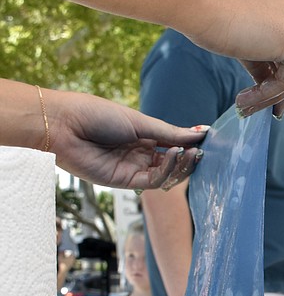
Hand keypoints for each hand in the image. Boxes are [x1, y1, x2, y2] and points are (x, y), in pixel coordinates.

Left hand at [50, 89, 206, 189]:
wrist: (63, 125)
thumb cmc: (96, 114)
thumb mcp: (139, 121)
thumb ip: (170, 132)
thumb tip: (201, 132)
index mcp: (143, 136)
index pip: (173, 144)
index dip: (190, 144)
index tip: (207, 140)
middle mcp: (139, 154)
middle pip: (172, 162)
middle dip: (189, 158)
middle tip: (201, 151)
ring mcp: (132, 168)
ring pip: (166, 174)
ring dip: (180, 166)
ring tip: (189, 153)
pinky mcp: (124, 181)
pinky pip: (152, 181)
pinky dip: (166, 172)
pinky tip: (172, 157)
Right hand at [181, 0, 283, 118]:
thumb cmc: (207, 10)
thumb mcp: (247, 33)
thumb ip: (265, 55)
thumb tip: (270, 83)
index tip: (271, 93)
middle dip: (282, 87)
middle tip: (268, 109)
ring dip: (272, 95)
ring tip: (244, 106)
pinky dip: (267, 95)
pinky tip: (244, 101)